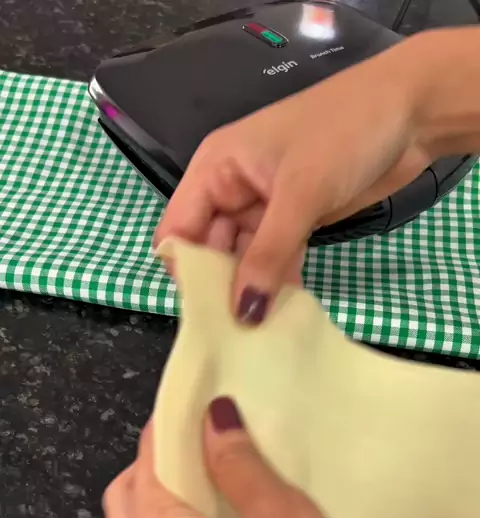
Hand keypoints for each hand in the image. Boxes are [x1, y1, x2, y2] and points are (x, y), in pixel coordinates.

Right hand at [155, 33, 432, 322]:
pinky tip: (284, 314)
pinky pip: (275, 258)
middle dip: (220, 287)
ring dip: (252, 290)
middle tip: (235, 333)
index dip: (186, 270)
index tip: (206, 312)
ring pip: (244, 259)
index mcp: (216, 168)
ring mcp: (265, 206)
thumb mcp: (300, 194)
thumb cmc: (343, 133)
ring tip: (258, 333)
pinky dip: (279, 282)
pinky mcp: (296, 220)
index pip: (179, 229)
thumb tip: (242, 315)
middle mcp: (232, 188)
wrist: (411, 111)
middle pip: (209, 249)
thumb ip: (268, 255)